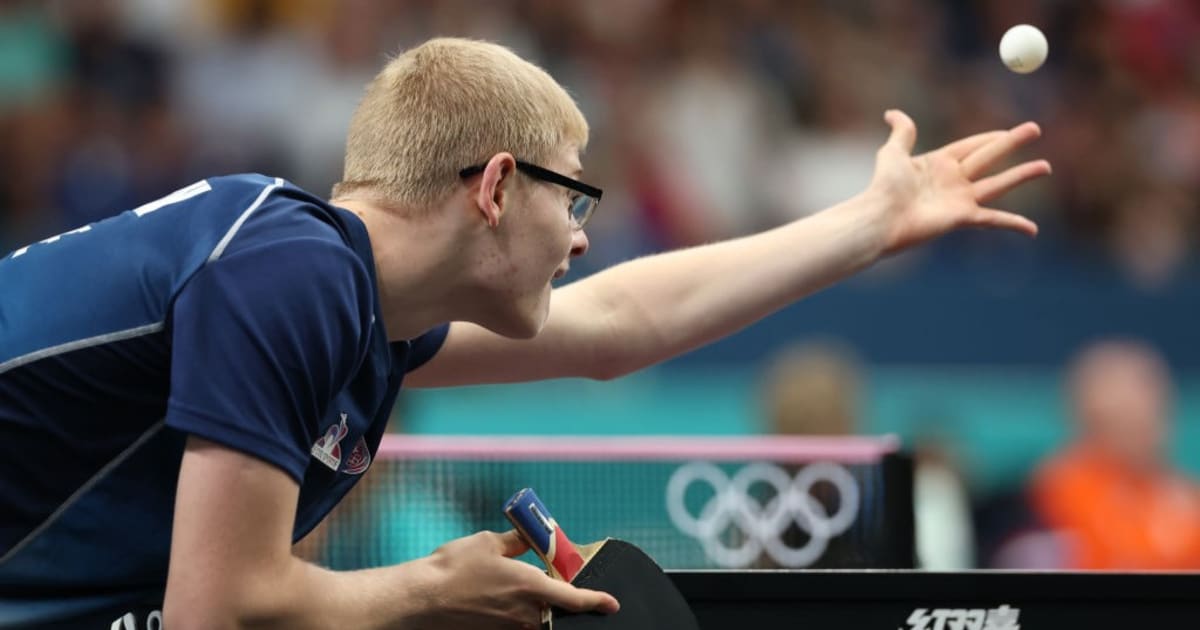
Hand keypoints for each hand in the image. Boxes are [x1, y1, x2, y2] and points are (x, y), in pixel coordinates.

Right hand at [412, 530, 618, 628]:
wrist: (421, 600)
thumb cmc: (453, 569)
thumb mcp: (489, 544)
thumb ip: (516, 543)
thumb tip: (530, 540)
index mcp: (531, 587)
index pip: (574, 599)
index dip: (596, 601)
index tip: (610, 604)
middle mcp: (525, 614)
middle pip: (553, 609)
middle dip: (551, 595)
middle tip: (535, 578)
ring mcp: (509, 629)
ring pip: (532, 618)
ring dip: (528, 604)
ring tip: (501, 587)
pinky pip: (512, 624)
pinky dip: (510, 613)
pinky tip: (488, 600)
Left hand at [865, 109, 1050, 254]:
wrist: (881, 217)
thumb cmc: (884, 187)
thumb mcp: (893, 152)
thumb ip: (902, 132)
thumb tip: (892, 112)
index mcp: (939, 163)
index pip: (971, 146)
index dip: (991, 137)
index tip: (1011, 130)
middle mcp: (953, 180)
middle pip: (990, 158)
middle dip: (1013, 144)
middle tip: (1036, 129)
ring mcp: (960, 200)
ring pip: (999, 184)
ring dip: (1023, 175)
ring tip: (1045, 167)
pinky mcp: (963, 218)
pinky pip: (994, 220)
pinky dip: (1014, 224)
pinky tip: (1032, 230)